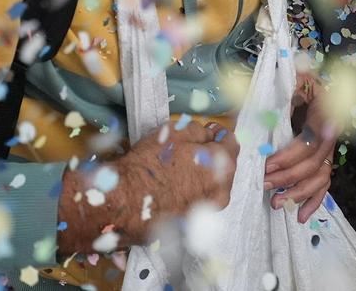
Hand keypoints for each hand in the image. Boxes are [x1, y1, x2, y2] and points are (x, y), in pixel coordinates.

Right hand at [61, 117, 238, 252]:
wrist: (125, 203)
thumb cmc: (149, 165)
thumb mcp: (174, 131)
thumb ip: (199, 130)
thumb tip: (207, 134)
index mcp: (223, 166)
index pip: (230, 142)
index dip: (216, 133)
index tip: (206, 130)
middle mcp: (220, 192)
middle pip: (223, 167)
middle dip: (209, 155)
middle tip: (187, 148)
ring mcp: (206, 211)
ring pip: (210, 186)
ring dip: (199, 175)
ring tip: (175, 168)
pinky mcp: (191, 224)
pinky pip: (196, 201)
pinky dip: (188, 193)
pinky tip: (170, 186)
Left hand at [263, 78, 337, 221]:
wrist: (309, 84)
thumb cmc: (296, 81)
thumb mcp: (291, 78)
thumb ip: (278, 91)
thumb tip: (260, 109)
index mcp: (324, 110)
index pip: (311, 140)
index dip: (290, 155)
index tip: (268, 164)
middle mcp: (330, 133)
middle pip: (314, 162)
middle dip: (288, 176)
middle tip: (265, 184)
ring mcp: (329, 149)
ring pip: (321, 177)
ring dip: (299, 192)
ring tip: (276, 203)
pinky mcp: (324, 160)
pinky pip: (324, 185)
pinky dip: (314, 202)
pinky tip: (301, 217)